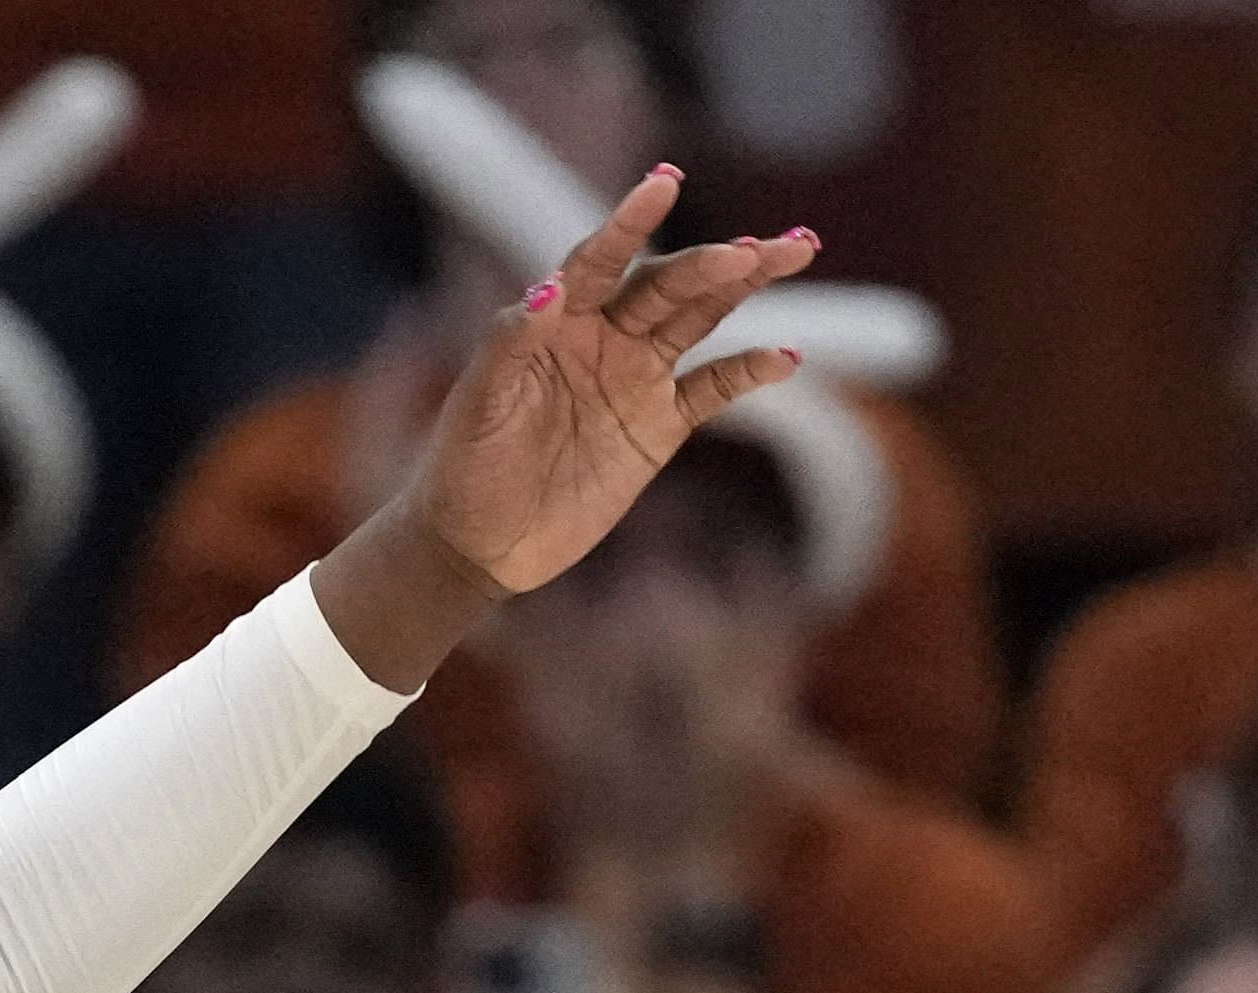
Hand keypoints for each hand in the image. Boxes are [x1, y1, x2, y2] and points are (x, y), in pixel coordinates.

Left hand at [330, 180, 820, 672]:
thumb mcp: (478, 403)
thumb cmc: (463, 465)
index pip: (600, 259)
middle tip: (756, 249)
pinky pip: (713, 389)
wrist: (477, 543)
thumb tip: (546, 289)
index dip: (630, 222)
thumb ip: (510, 343)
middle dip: (715, 262)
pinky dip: (748, 372)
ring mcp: (635, 377)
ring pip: (700, 318)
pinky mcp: (658, 426)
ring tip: (794, 252)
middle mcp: (603, 335)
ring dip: (744, 286)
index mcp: (556, 319)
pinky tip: (784, 359)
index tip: (664, 184)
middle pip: (668, 284)